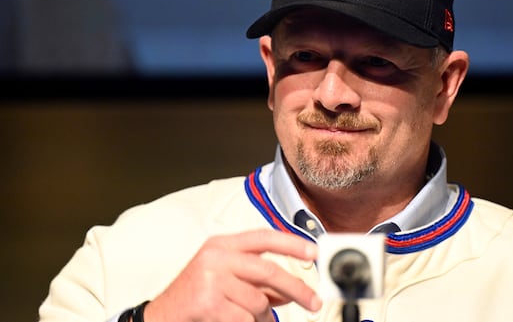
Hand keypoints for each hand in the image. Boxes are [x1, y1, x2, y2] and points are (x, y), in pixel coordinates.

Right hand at [143, 229, 321, 321]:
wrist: (161, 317)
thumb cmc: (196, 296)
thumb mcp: (225, 279)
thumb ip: (256, 281)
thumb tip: (290, 292)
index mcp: (222, 245)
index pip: (263, 236)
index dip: (291, 243)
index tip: (313, 252)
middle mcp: (216, 256)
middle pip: (268, 270)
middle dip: (297, 289)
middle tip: (314, 302)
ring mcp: (210, 278)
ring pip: (258, 300)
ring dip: (261, 316)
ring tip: (246, 317)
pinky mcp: (207, 302)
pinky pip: (244, 318)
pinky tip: (231, 321)